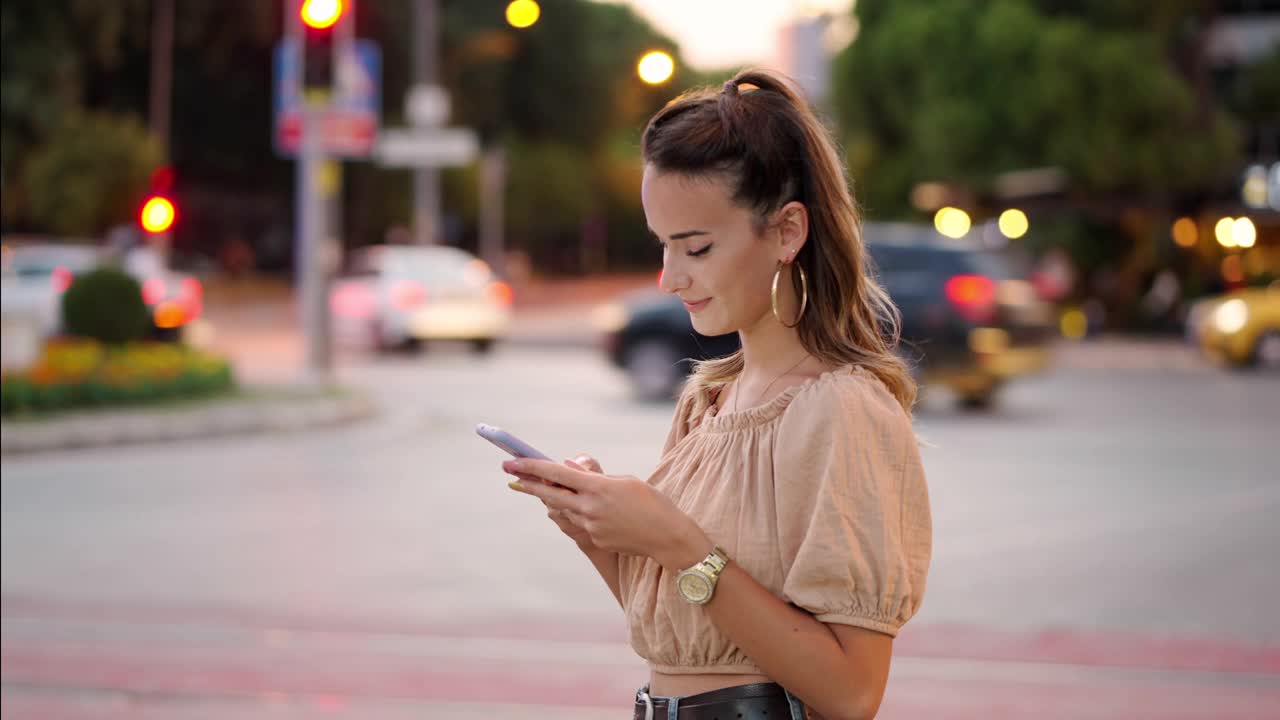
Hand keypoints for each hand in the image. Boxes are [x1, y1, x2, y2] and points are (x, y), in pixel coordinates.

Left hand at [503, 458, 711, 570]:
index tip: (512, 460)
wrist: (668, 536)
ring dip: (557, 498)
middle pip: (549, 493)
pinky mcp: (595, 539)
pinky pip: (580, 523)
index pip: (557, 473)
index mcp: (598, 487)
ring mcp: (591, 526)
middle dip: (527, 482)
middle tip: (508, 472)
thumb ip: (595, 475)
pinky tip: (591, 511)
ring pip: (564, 509)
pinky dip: (579, 513)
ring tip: (553, 488)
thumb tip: (568, 469)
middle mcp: (589, 507)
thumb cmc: (651, 502)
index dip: (532, 466)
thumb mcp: (625, 480)